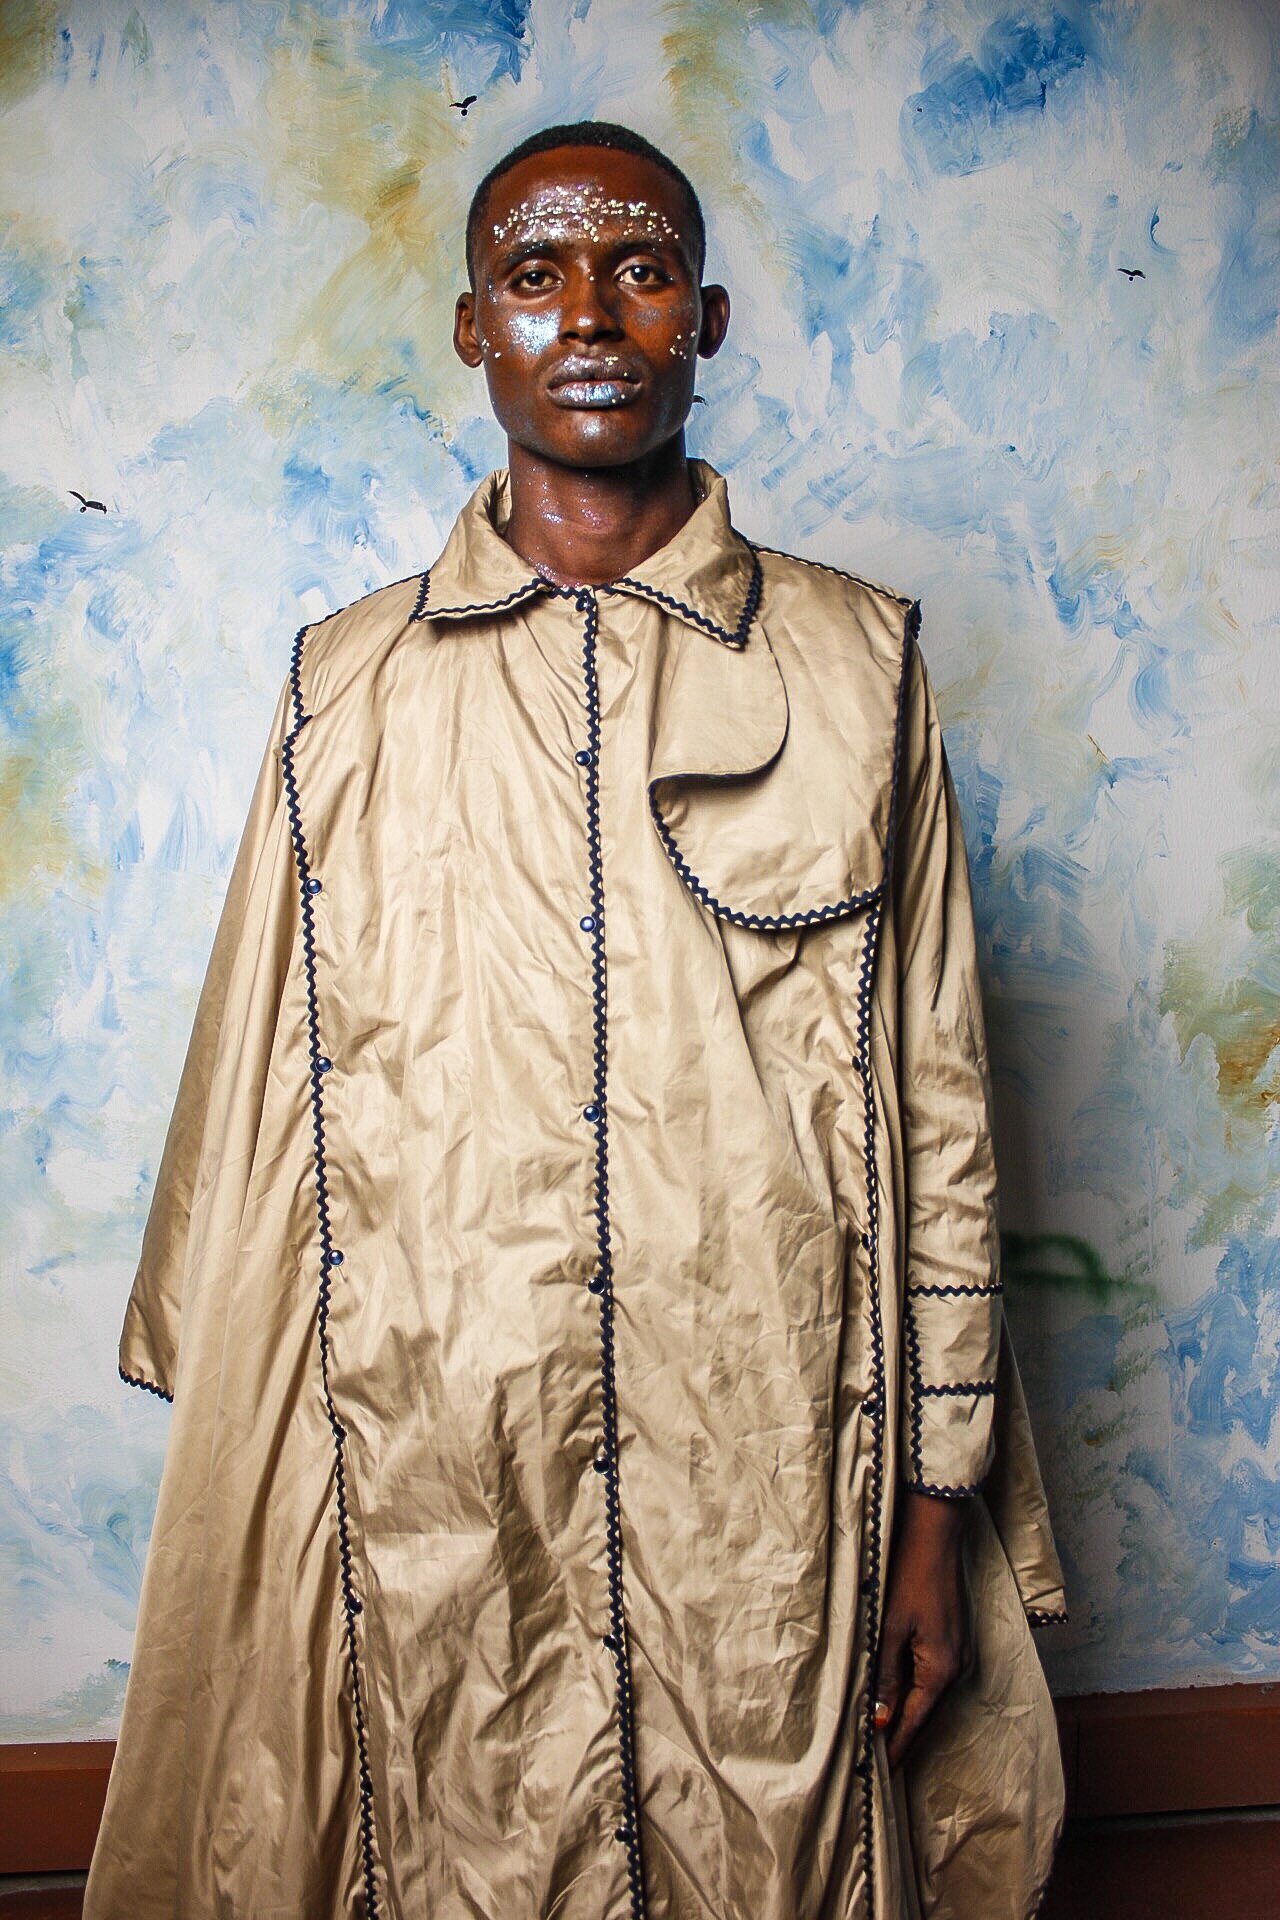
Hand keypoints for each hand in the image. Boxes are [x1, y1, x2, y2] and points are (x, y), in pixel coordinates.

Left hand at [873, 1489, 971, 1770]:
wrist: (936, 1537)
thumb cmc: (909, 1577)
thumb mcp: (890, 1628)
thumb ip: (885, 1675)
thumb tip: (879, 1719)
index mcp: (941, 1670)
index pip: (913, 1722)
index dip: (895, 1747)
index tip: (879, 1773)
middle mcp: (957, 1668)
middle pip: (923, 1713)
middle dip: (899, 1734)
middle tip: (873, 1761)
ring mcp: (960, 1655)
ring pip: (928, 1696)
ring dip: (905, 1712)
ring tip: (879, 1734)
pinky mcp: (955, 1642)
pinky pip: (933, 1678)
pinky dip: (914, 1690)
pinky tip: (896, 1695)